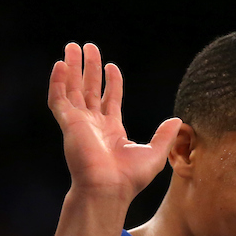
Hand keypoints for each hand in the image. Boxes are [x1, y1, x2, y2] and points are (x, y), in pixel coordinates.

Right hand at [48, 42, 180, 200]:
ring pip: (72, 89)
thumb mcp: (155, 153)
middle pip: (89, 89)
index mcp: (111, 130)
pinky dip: (57, 82)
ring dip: (72, 68)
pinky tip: (60, 65)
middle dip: (89, 68)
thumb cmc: (129, 178)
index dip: (111, 82)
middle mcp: (93, 124)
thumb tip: (178, 120)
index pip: (109, 100)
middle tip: (88, 47)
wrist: (108, 189)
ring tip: (72, 47)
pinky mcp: (68, 123)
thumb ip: (164, 135)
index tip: (112, 66)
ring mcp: (79, 123)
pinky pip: (58, 98)